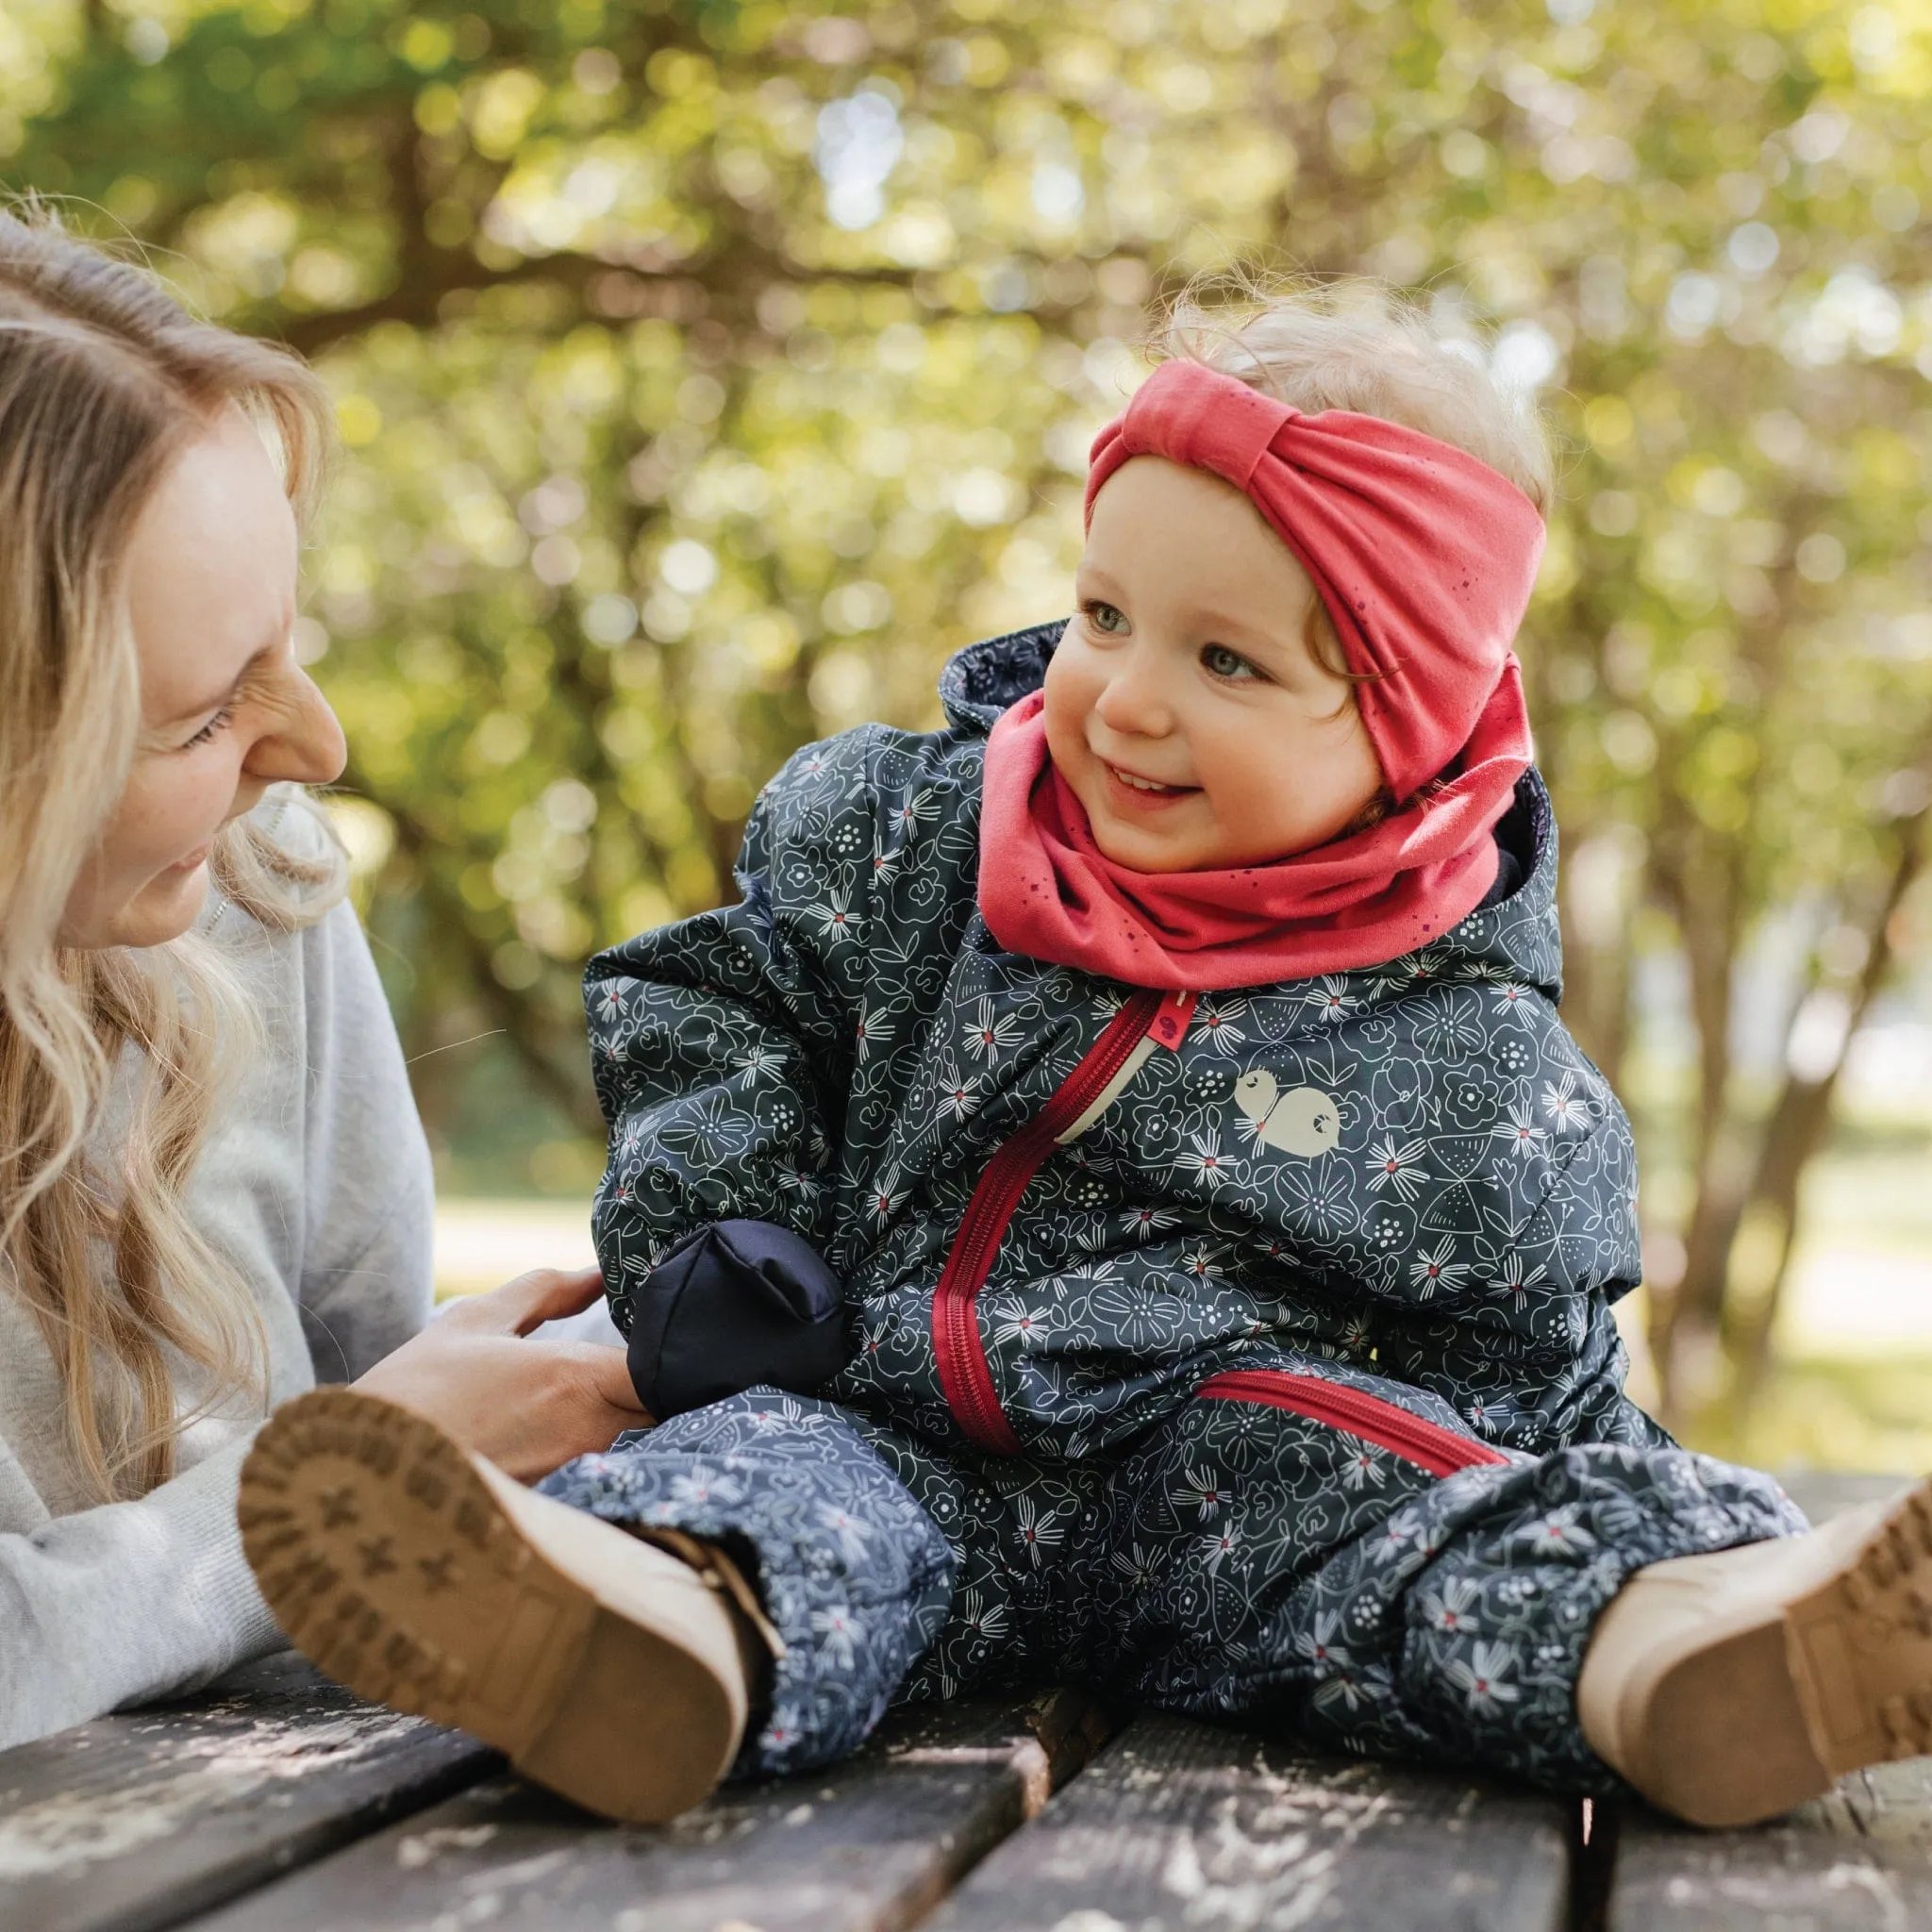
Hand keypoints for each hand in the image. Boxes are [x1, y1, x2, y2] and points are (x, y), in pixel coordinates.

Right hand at [353, 1267, 649, 1482]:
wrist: (353, 1480)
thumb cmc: (415, 1393)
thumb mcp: (475, 1323)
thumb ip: (545, 1291)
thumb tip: (596, 1274)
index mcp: (576, 1380)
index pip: (668, 1373)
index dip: (678, 1362)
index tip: (671, 1352)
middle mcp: (589, 1436)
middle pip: (666, 1418)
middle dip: (668, 1402)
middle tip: (654, 1386)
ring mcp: (576, 1484)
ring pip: (641, 1456)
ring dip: (642, 1438)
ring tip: (620, 1424)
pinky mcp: (559, 1521)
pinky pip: (608, 1493)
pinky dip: (613, 1479)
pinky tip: (594, 1469)